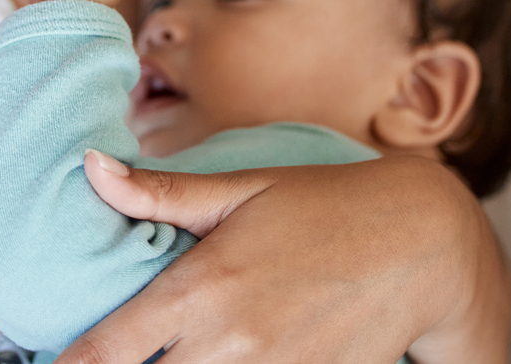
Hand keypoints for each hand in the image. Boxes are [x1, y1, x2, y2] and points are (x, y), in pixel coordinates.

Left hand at [54, 153, 510, 363]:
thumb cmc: (323, 206)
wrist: (423, 247)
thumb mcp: (240, 191)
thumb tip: (87, 166)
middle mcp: (231, 345)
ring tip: (156, 356)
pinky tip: (212, 363)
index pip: (108, 351)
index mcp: (203, 288)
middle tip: (109, 358)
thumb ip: (160, 192)